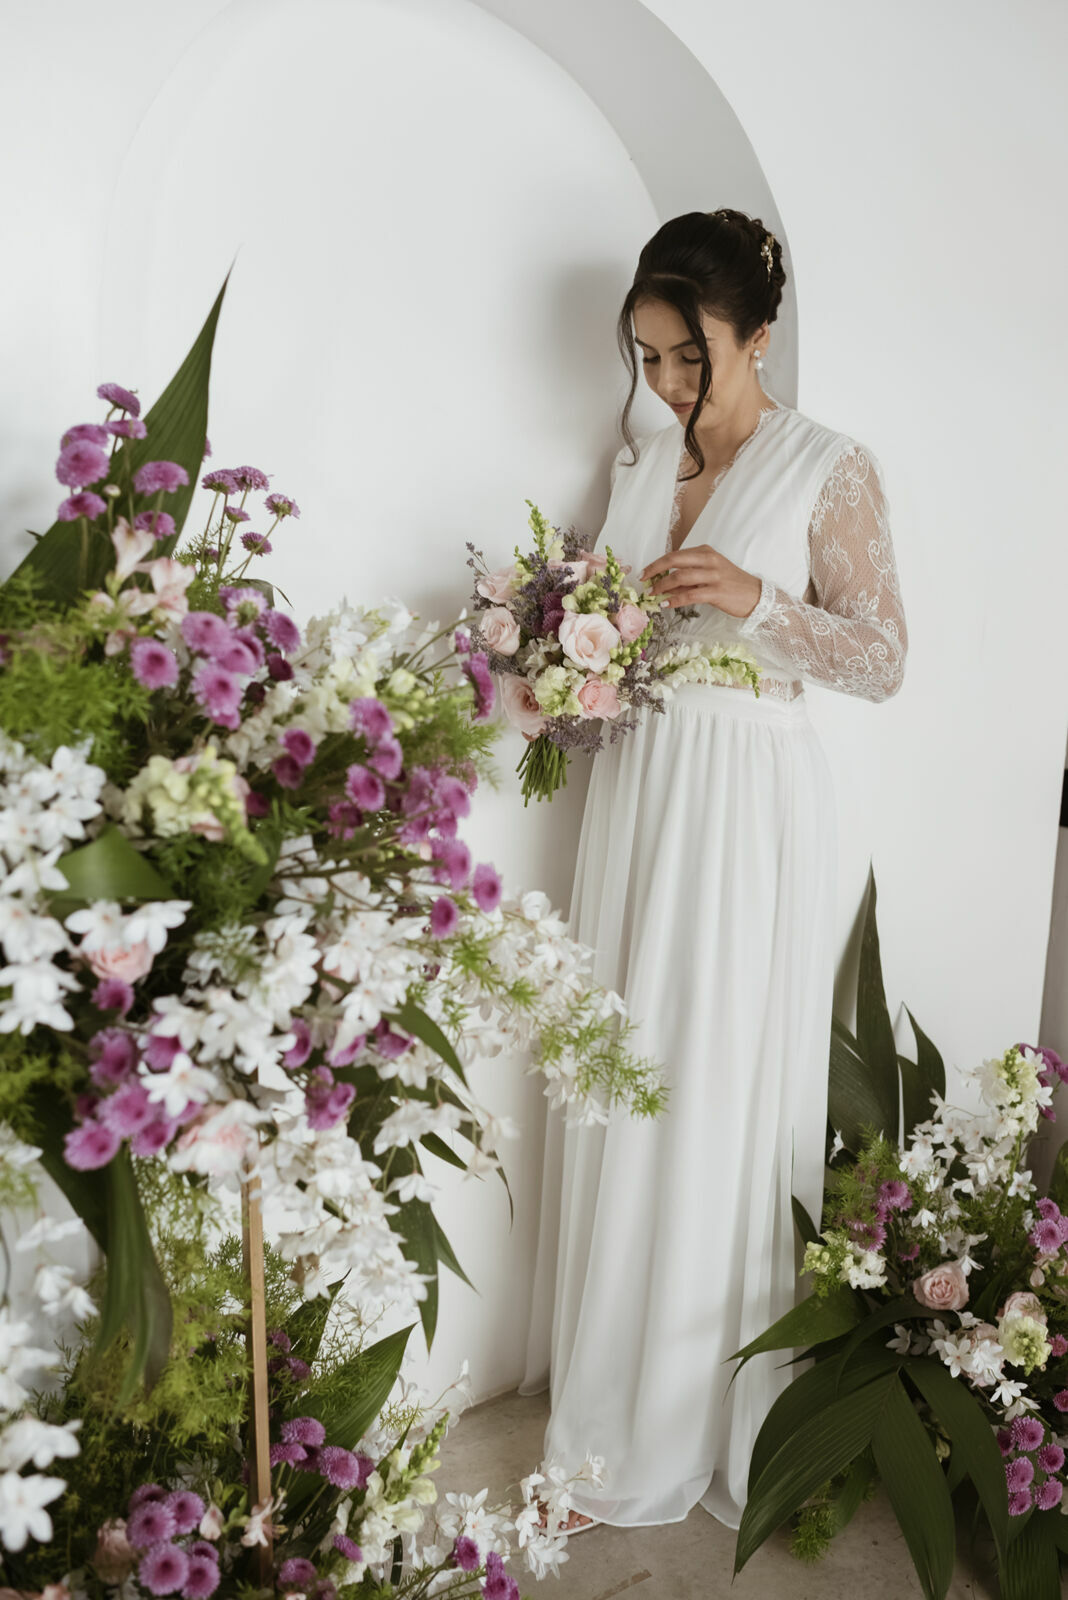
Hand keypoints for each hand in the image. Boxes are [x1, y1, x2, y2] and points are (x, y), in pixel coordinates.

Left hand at [639, 544, 762, 617]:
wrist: (756, 596)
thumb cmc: (731, 585)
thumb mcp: (710, 574)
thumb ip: (689, 577)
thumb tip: (665, 583)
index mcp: (706, 552)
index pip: (676, 555)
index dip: (657, 563)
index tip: (645, 573)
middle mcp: (709, 560)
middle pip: (674, 561)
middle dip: (655, 570)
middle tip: (643, 580)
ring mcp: (714, 575)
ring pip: (680, 577)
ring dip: (662, 586)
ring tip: (652, 594)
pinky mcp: (717, 592)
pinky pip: (690, 594)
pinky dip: (675, 600)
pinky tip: (666, 604)